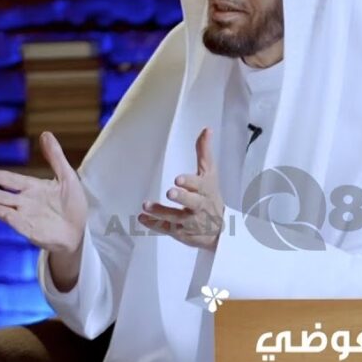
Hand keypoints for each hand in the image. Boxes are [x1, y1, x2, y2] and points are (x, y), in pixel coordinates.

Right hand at [0, 132, 87, 254]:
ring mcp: (27, 217)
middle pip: (5, 196)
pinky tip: (3, 214)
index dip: (1, 178)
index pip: (13, 181)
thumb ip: (55, 157)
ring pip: (7, 210)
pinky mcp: (31, 231)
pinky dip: (10, 219)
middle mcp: (26, 202)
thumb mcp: (67, 176)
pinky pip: (18, 224)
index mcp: (33, 188)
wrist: (80, 230)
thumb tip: (45, 133)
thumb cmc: (73, 204)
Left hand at [139, 127, 224, 250]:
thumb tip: (206, 129)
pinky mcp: (180, 232)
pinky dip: (154, 224)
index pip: (200, 185)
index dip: (190, 182)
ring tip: (146, 206)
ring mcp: (190, 221)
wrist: (219, 230)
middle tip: (170, 192)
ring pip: (175, 217)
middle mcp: (199, 206)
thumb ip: (204, 153)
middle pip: (191, 202)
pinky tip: (142, 218)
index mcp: (206, 190)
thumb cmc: (211, 195)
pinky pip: (166, 228)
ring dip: (160, 212)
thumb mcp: (210, 174)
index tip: (178, 179)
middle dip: (182, 197)